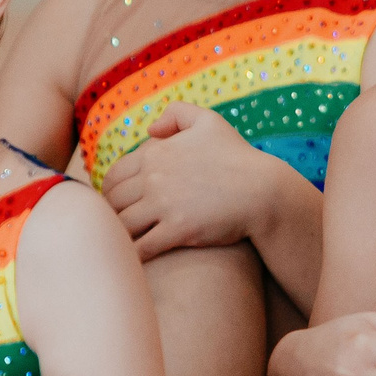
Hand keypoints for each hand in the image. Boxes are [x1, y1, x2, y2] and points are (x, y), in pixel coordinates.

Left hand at [101, 103, 297, 258]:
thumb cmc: (238, 157)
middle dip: (113, 215)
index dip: (110, 193)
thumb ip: (176, 114)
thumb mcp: (209, 121)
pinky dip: (134, 255)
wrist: (264, 191)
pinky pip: (141, 247)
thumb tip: (150, 131)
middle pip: (113, 202)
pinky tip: (137, 261)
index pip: (112, 177)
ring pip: (122, 225)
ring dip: (122, 235)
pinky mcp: (177, 230)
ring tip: (127, 244)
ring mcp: (164, 205)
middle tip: (120, 226)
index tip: (120, 205)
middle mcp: (154, 178)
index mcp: (155, 153)